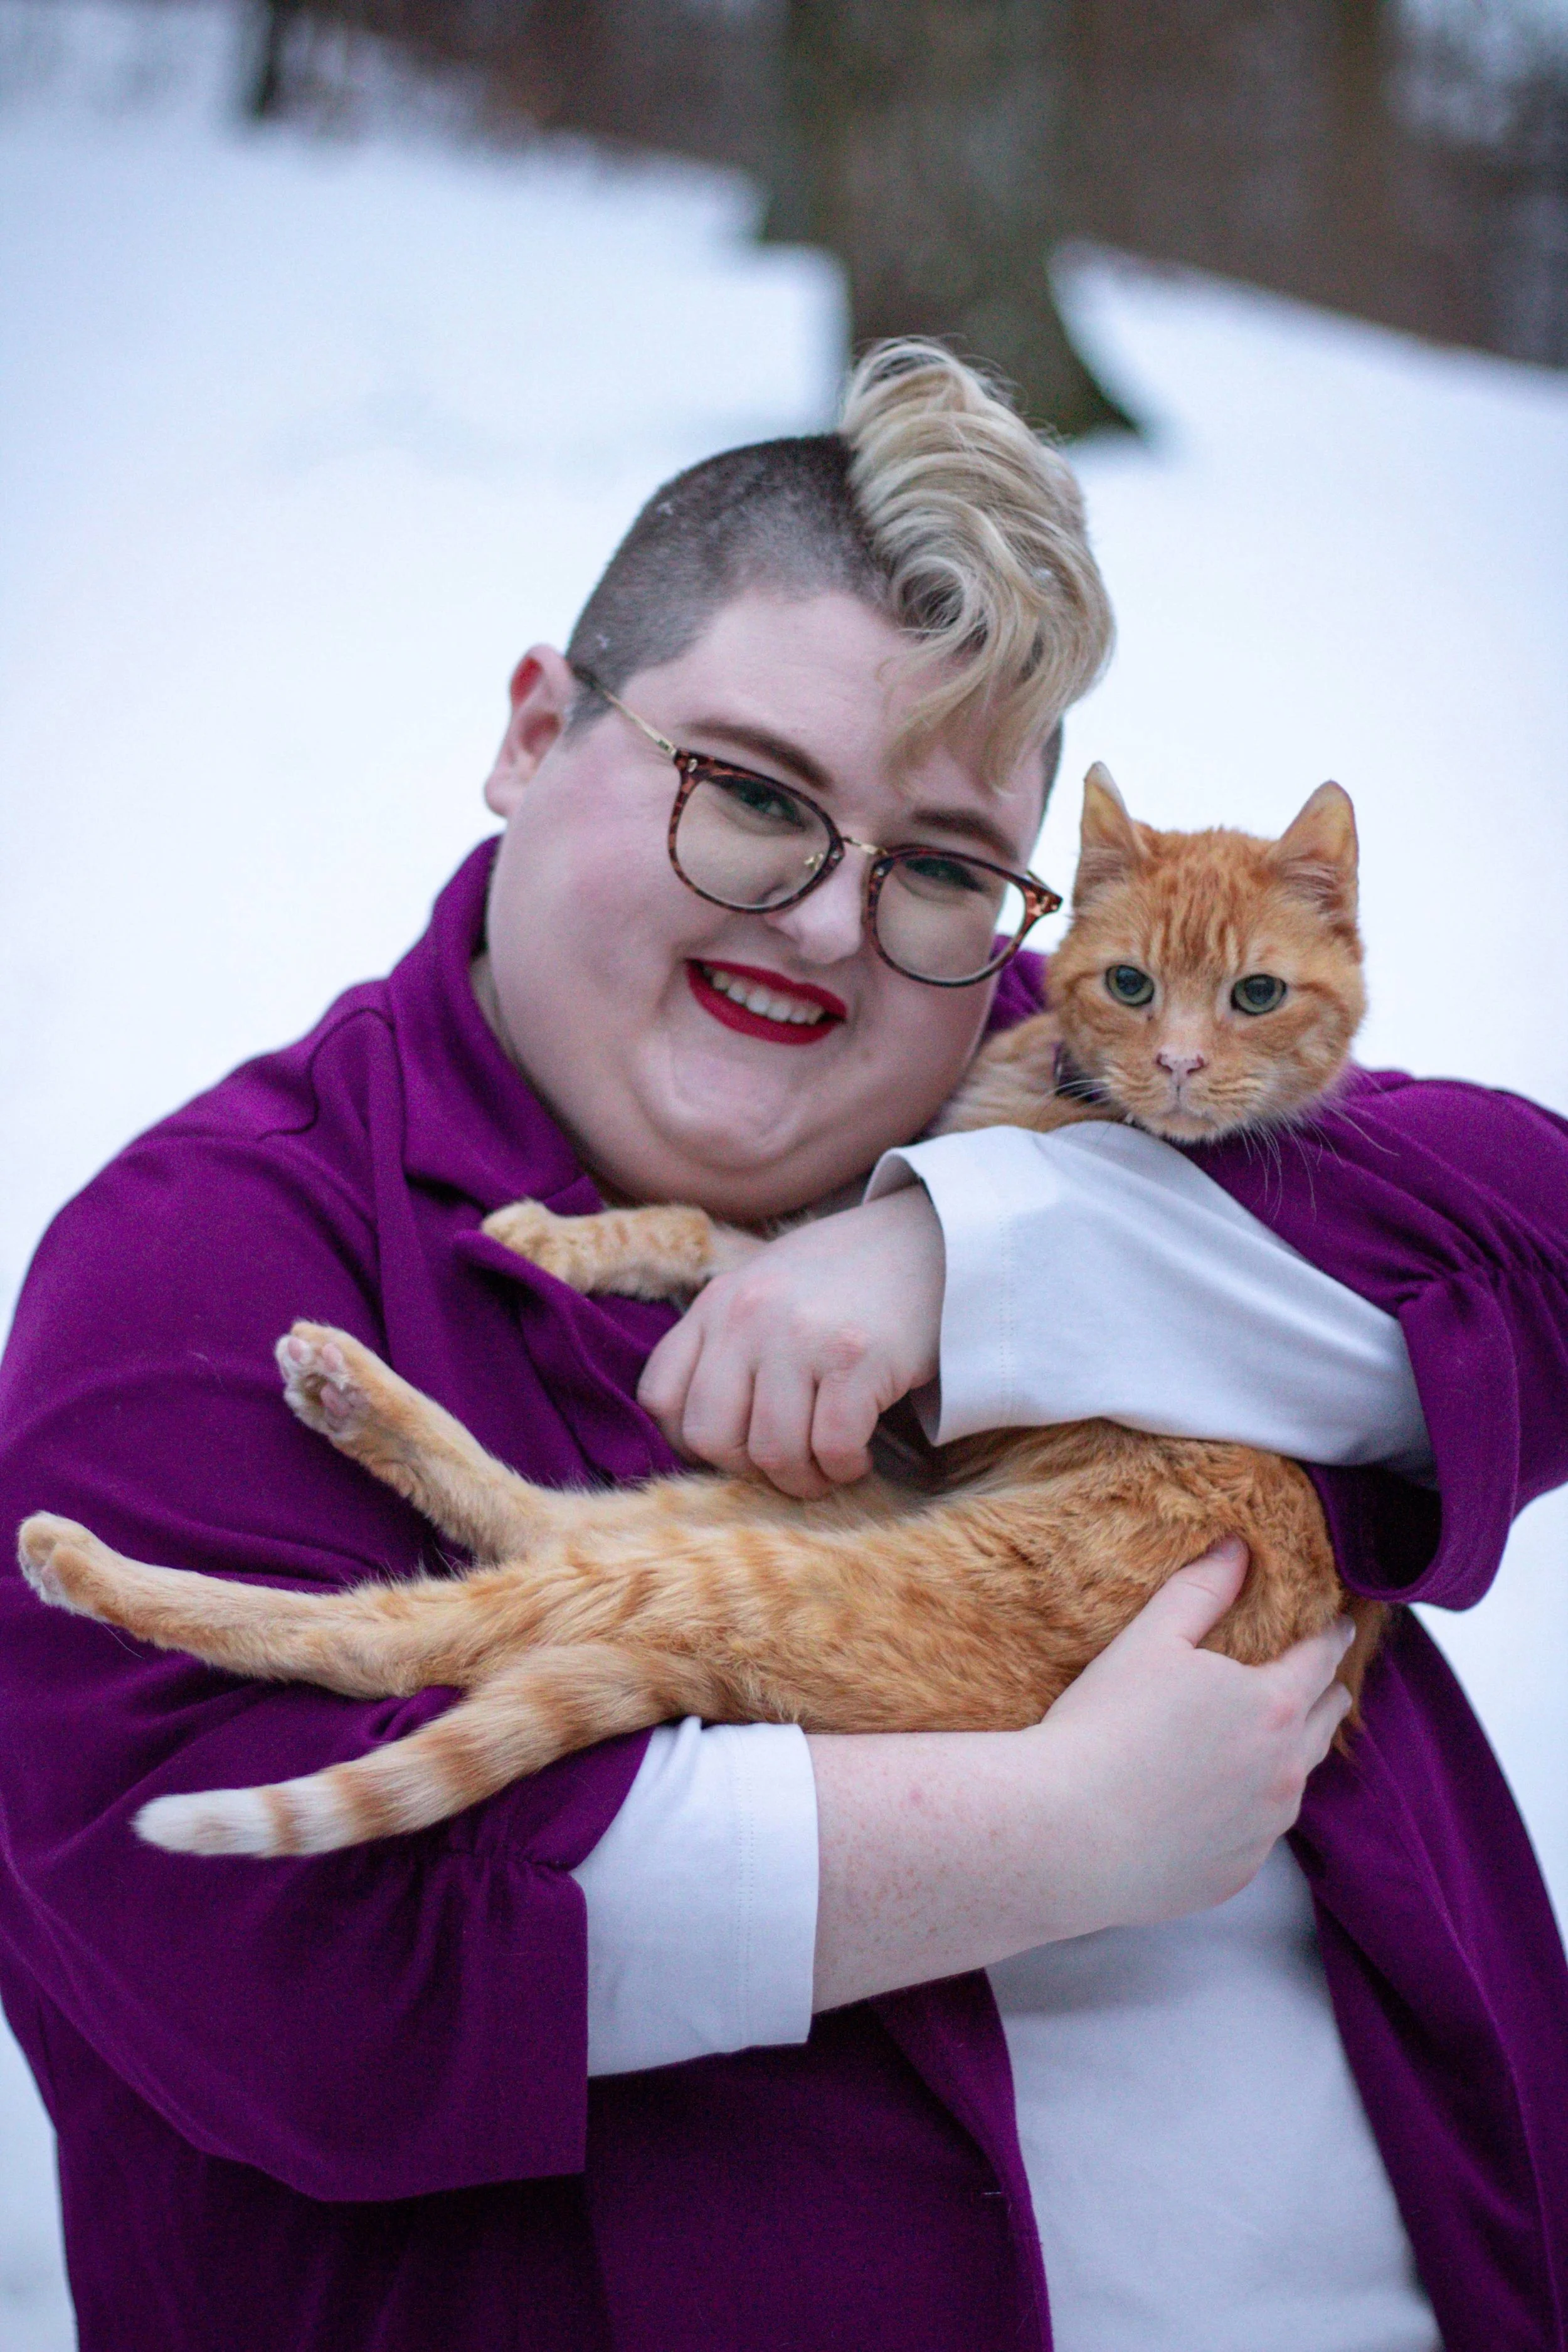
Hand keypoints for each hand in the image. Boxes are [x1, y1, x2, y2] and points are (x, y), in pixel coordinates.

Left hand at [636, 1187, 944, 1497]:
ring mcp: (801, 1337)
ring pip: (772, 1453)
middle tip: (785, 1466)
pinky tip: (858, 1456)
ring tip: (826, 1468)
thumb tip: (696, 1434)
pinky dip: (843, 1469)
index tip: (734, 1448)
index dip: (689, 1443)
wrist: (931, 1238)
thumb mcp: (764, 1288)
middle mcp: (749, 1317)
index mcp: (717, 1303)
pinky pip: (831, 1448)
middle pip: (709, 1437)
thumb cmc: (846, 1277)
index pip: (659, 1397)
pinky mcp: (858, 1359)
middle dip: (747, 1471)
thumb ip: (725, 1342)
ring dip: (802, 1480)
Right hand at [808, 1538, 1356, 2008]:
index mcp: (1271, 1706)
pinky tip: (1210, 1801)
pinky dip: (1245, 1810)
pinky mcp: (1235, 1874)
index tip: (1340, 1623)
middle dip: (1325, 1693)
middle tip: (1317, 1676)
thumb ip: (1201, 1589)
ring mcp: (1263, 1830)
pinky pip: (1254, 1833)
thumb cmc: (1103, 1727)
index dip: (1331, 1634)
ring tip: (1265, 1739)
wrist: (1062, 1834)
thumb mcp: (1149, 1641)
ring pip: (1295, 1781)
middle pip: (1326, 1721)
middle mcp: (1284, 1772)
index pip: (1321, 1658)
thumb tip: (1239, 1546)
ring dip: (1287, 1754)